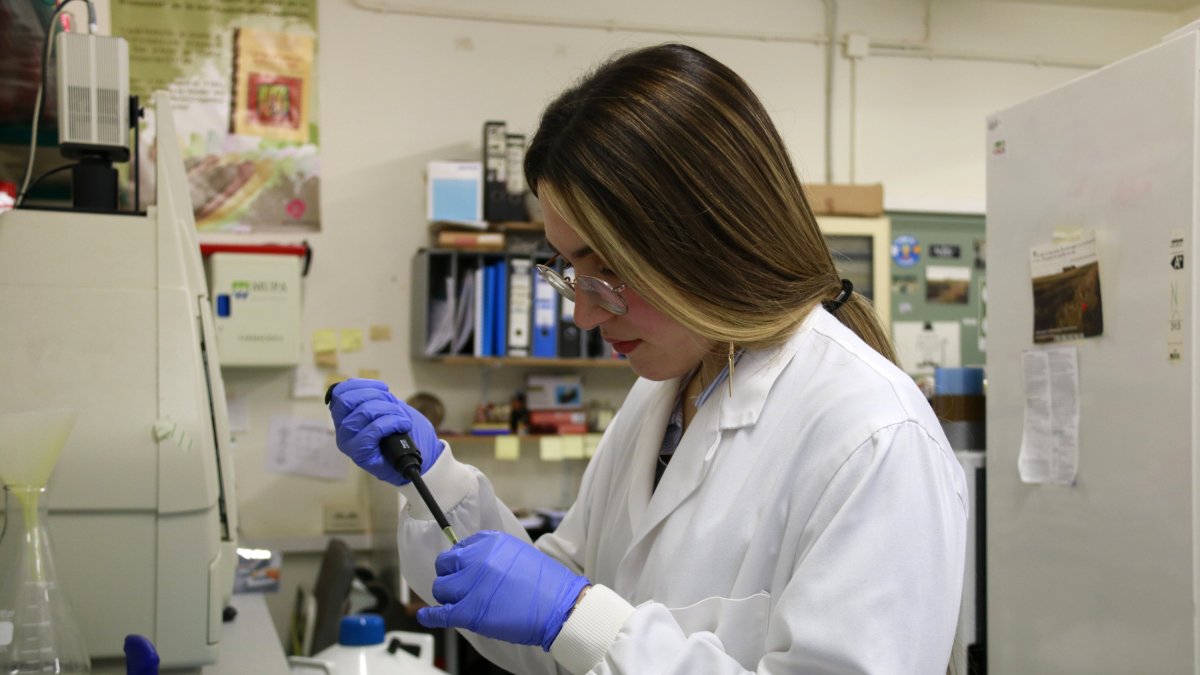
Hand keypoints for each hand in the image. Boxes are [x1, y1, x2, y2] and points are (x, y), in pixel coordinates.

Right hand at [327, 379, 441, 485]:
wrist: (421, 456)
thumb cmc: (404, 431)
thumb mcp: (389, 407)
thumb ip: (376, 397)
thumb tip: (368, 386)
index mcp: (345, 416)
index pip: (339, 393)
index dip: (362, 385)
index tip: (384, 389)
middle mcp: (342, 430)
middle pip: (348, 400)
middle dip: (377, 397)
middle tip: (394, 405)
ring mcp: (349, 444)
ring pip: (363, 412)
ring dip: (389, 410)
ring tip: (402, 418)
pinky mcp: (360, 455)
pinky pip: (373, 430)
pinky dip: (393, 423)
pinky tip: (403, 425)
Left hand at [417, 531, 589, 650]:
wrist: (560, 606)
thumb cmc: (546, 584)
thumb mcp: (518, 554)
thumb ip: (493, 555)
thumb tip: (474, 564)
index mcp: (489, 542)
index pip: (459, 547)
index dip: (459, 561)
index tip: (460, 569)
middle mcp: (477, 560)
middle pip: (445, 565)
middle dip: (450, 576)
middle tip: (459, 586)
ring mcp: (471, 586)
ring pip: (441, 589)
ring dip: (447, 596)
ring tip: (457, 602)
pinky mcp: (470, 611)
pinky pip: (440, 613)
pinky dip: (430, 615)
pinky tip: (426, 616)